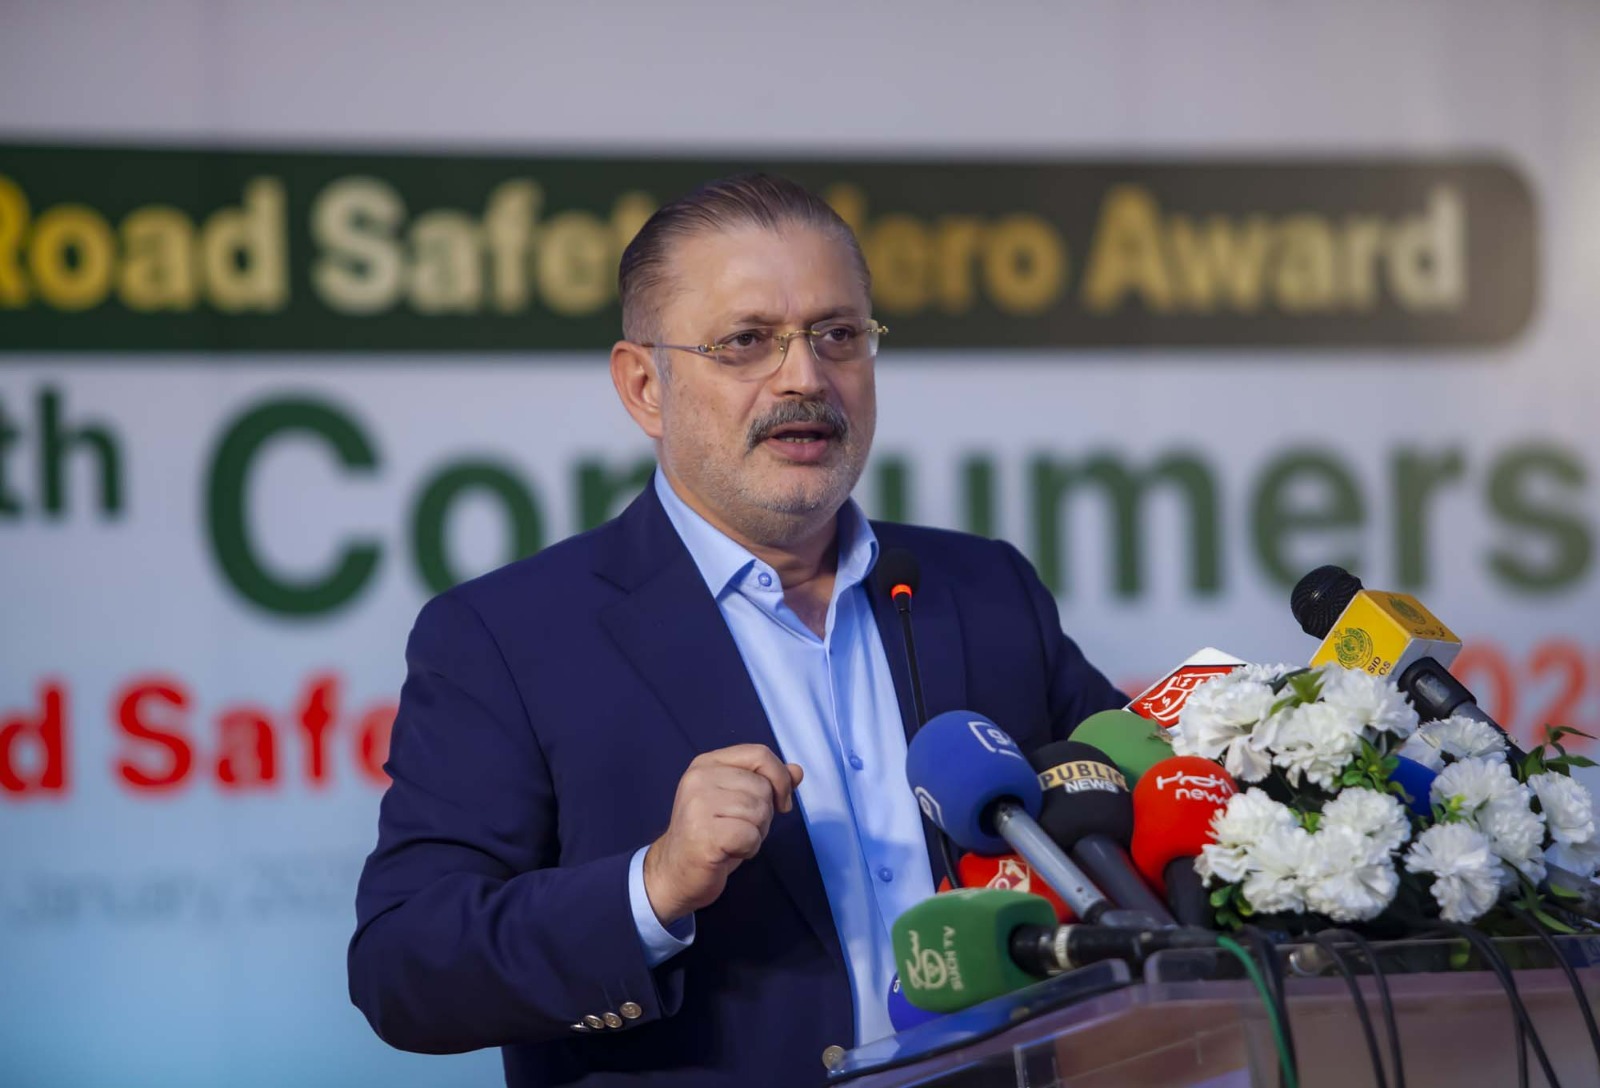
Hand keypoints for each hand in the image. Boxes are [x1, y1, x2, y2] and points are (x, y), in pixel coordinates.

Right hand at [642, 745, 803, 924]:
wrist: (674, 873)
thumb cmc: (711, 836)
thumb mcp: (739, 802)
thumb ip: (767, 783)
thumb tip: (797, 771)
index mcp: (707, 763)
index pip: (759, 754)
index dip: (779, 778)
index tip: (781, 802)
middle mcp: (699, 778)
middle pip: (763, 787)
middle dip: (763, 814)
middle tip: (739, 828)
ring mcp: (697, 805)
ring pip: (759, 812)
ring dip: (756, 833)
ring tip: (733, 840)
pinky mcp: (702, 834)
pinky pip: (750, 836)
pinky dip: (749, 849)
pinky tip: (730, 852)